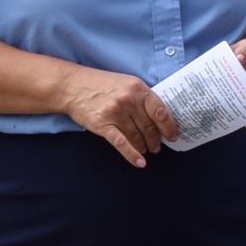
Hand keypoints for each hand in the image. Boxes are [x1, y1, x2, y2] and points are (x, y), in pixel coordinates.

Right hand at [56, 66, 177, 167]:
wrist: (72, 86)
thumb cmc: (100, 84)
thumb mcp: (126, 83)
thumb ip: (142, 97)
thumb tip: (158, 118)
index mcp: (138, 88)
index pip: (160, 112)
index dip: (169, 127)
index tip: (173, 136)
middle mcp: (128, 100)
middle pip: (149, 127)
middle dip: (155, 140)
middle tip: (157, 147)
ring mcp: (115, 113)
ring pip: (137, 137)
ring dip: (143, 147)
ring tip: (145, 150)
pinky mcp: (103, 125)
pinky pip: (121, 144)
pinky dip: (132, 155)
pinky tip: (139, 162)